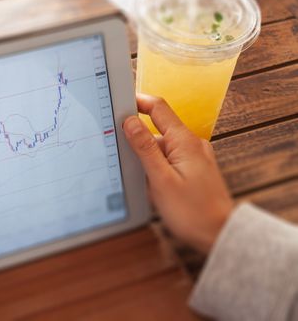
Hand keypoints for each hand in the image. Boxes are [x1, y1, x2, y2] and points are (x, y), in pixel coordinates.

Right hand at [123, 94, 233, 252]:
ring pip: (162, 147)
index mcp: (185, 141)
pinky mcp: (194, 168)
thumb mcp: (161, 180)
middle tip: (126, 160)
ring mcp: (195, 156)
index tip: (119, 105)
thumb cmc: (192, 212)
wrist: (219, 234)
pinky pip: (170, 159)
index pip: (158, 108)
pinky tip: (155, 187)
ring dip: (148, 160)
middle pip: (157, 129)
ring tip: (146, 184)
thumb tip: (131, 122)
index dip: (137, 102)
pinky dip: (157, 168)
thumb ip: (145, 148)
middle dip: (138, 142)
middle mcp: (192, 144)